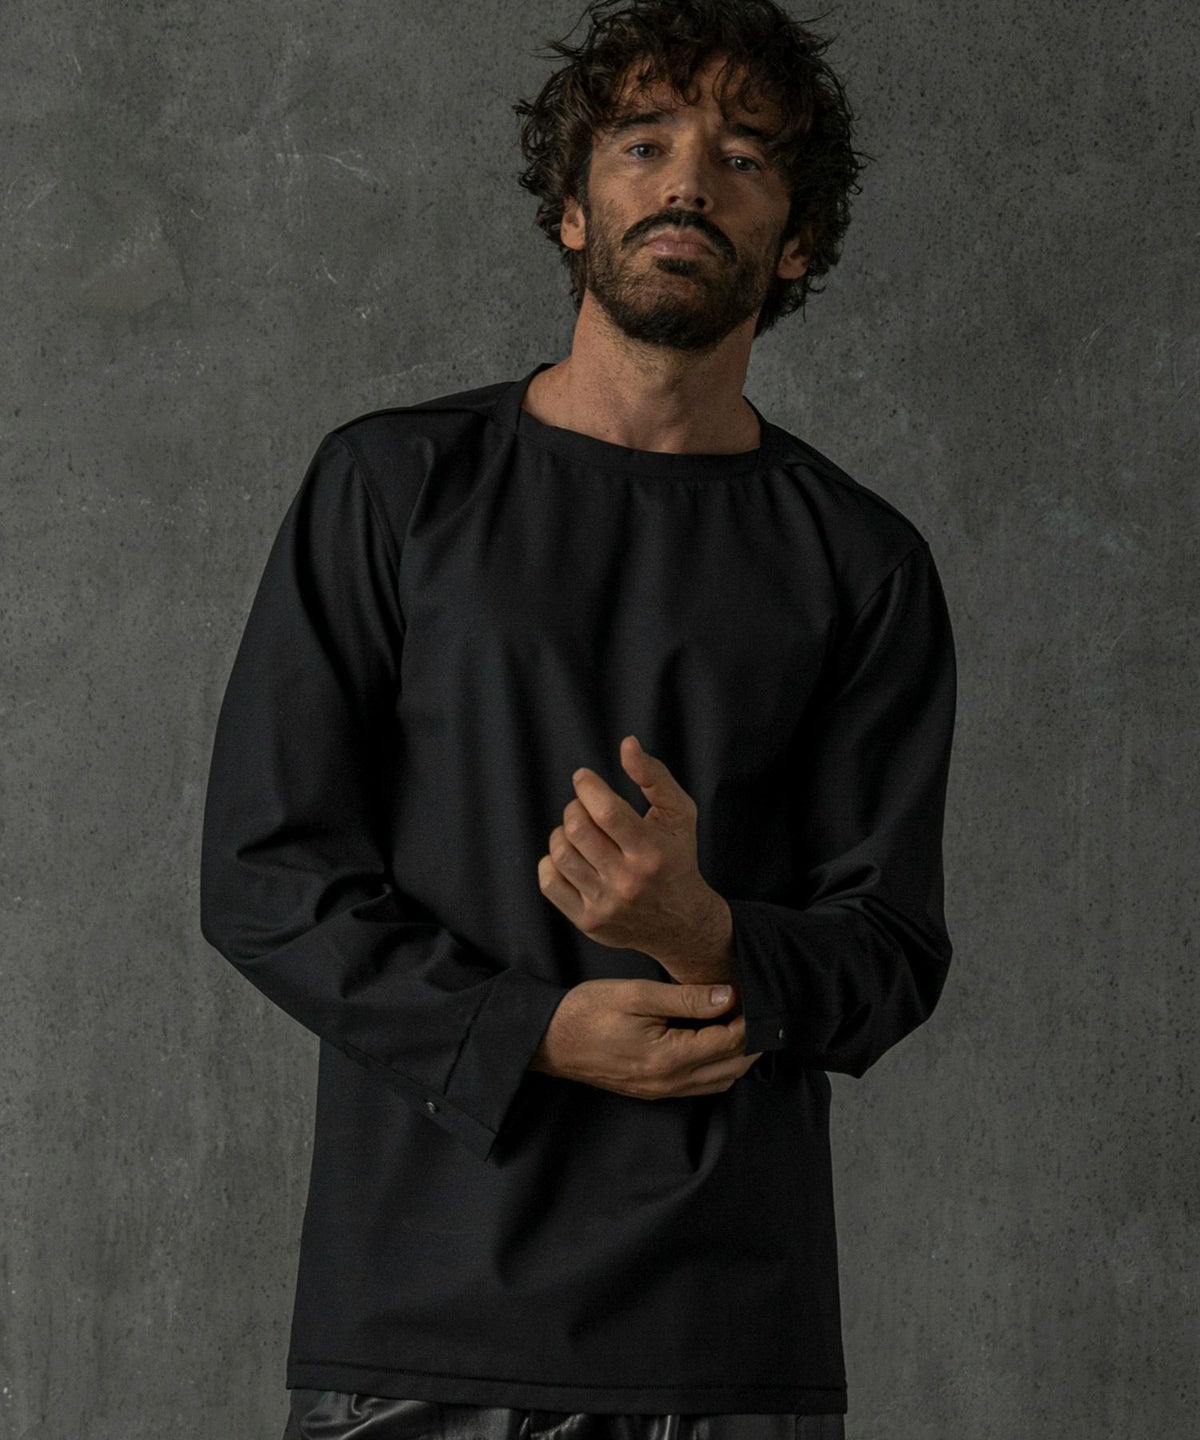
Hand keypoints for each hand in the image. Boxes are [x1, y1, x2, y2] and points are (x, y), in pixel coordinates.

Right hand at [528, 978, 761, 1098]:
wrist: (550, 1039)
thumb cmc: (589, 1011)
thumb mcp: (637, 994)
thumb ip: (685, 998)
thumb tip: (727, 997)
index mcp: (668, 1057)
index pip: (729, 1042)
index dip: (749, 1020)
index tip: (757, 997)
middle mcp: (669, 1082)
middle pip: (732, 1067)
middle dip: (751, 1041)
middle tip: (756, 1010)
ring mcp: (661, 1090)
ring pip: (720, 1081)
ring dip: (737, 1056)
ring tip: (739, 1024)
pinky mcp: (653, 1091)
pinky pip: (700, 1086)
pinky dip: (717, 1067)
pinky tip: (713, 1042)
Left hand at [536, 735, 726, 968]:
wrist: (681, 923)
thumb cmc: (677, 859)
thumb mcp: (679, 814)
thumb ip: (654, 776)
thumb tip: (627, 744)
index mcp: (652, 852)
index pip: (606, 811)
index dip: (587, 786)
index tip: (583, 778)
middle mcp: (628, 881)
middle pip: (578, 829)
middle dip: (575, 806)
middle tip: (584, 806)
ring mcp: (605, 904)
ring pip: (560, 854)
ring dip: (562, 832)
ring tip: (577, 831)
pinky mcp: (588, 921)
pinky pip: (549, 883)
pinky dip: (551, 862)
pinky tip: (570, 856)